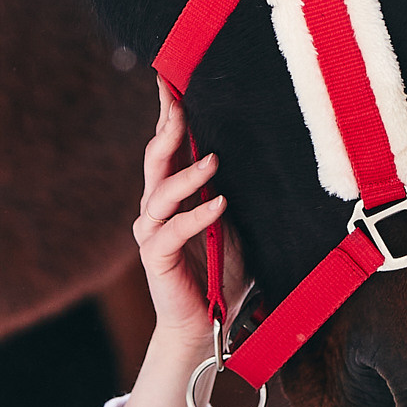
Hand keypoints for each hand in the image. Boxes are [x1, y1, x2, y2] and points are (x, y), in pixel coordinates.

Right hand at [123, 80, 228, 406]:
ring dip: (187, 173)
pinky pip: (173, 230)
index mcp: (173, 195)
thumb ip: (235, 192)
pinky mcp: (156, 257)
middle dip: (167, 128)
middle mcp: (155, 208)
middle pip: (155, 159)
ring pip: (159, 192)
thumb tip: (254, 153)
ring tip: (213, 160)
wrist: (209, 325)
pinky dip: (196, 214)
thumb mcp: (238, 224)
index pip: (168, 146)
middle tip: (178, 100)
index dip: (168, 114)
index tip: (173, 81)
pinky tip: (218, 202)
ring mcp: (151, 232)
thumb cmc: (225, 272)